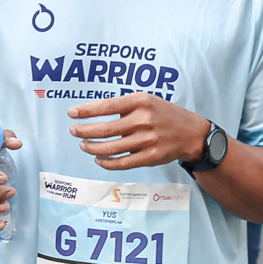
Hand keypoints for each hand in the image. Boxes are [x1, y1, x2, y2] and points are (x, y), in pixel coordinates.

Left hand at [66, 92, 209, 170]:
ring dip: (92, 147)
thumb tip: (92, 114)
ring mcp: (147, 140)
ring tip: (84, 145)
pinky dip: (106, 162)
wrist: (190, 132)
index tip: (72, 113)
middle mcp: (143, 120)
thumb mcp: (146, 100)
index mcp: (140, 102)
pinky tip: (99, 158)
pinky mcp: (150, 156)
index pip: (106, 106)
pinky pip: (122, 163)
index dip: (86, 111)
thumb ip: (124, 106)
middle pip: (105, 129)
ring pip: (110, 148)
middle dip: (84, 131)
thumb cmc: (163, 114)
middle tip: (74, 131)